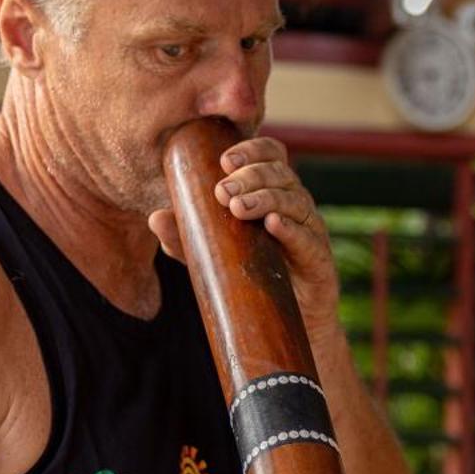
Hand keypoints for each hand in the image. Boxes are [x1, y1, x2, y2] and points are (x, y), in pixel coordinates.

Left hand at [148, 135, 341, 331]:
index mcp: (274, 192)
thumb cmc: (253, 276)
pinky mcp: (319, 259)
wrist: (287, 323)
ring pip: (295, 201)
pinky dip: (292, 229)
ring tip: (238, 208)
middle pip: (281, 173)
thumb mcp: (213, 254)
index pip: (271, 155)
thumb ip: (187, 237)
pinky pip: (309, 238)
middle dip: (251, 176)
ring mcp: (311, 230)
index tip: (224, 160)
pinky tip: (274, 225)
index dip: (253, 150)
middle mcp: (296, 204)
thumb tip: (155, 217)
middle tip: (221, 191)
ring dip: (266, 199)